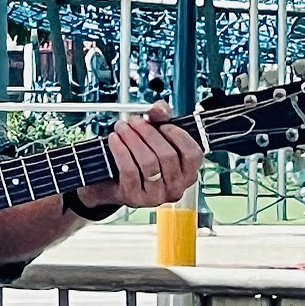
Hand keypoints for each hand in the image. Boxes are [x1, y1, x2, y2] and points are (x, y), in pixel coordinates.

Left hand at [79, 101, 203, 209]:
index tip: (163, 124)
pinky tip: (114, 140)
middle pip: (167, 156)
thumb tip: (160, 108)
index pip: (193, 154)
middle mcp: (175, 187)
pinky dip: (121, 151)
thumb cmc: (139, 158)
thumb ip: (161, 119)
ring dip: (132, 139)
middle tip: (134, 121)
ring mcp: (155, 195)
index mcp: (187, 173)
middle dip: (148, 133)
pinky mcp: (134, 197)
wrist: (111, 181)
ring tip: (122, 127)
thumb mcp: (154, 137)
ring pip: (148, 163)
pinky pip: (129, 170)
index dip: (178, 135)